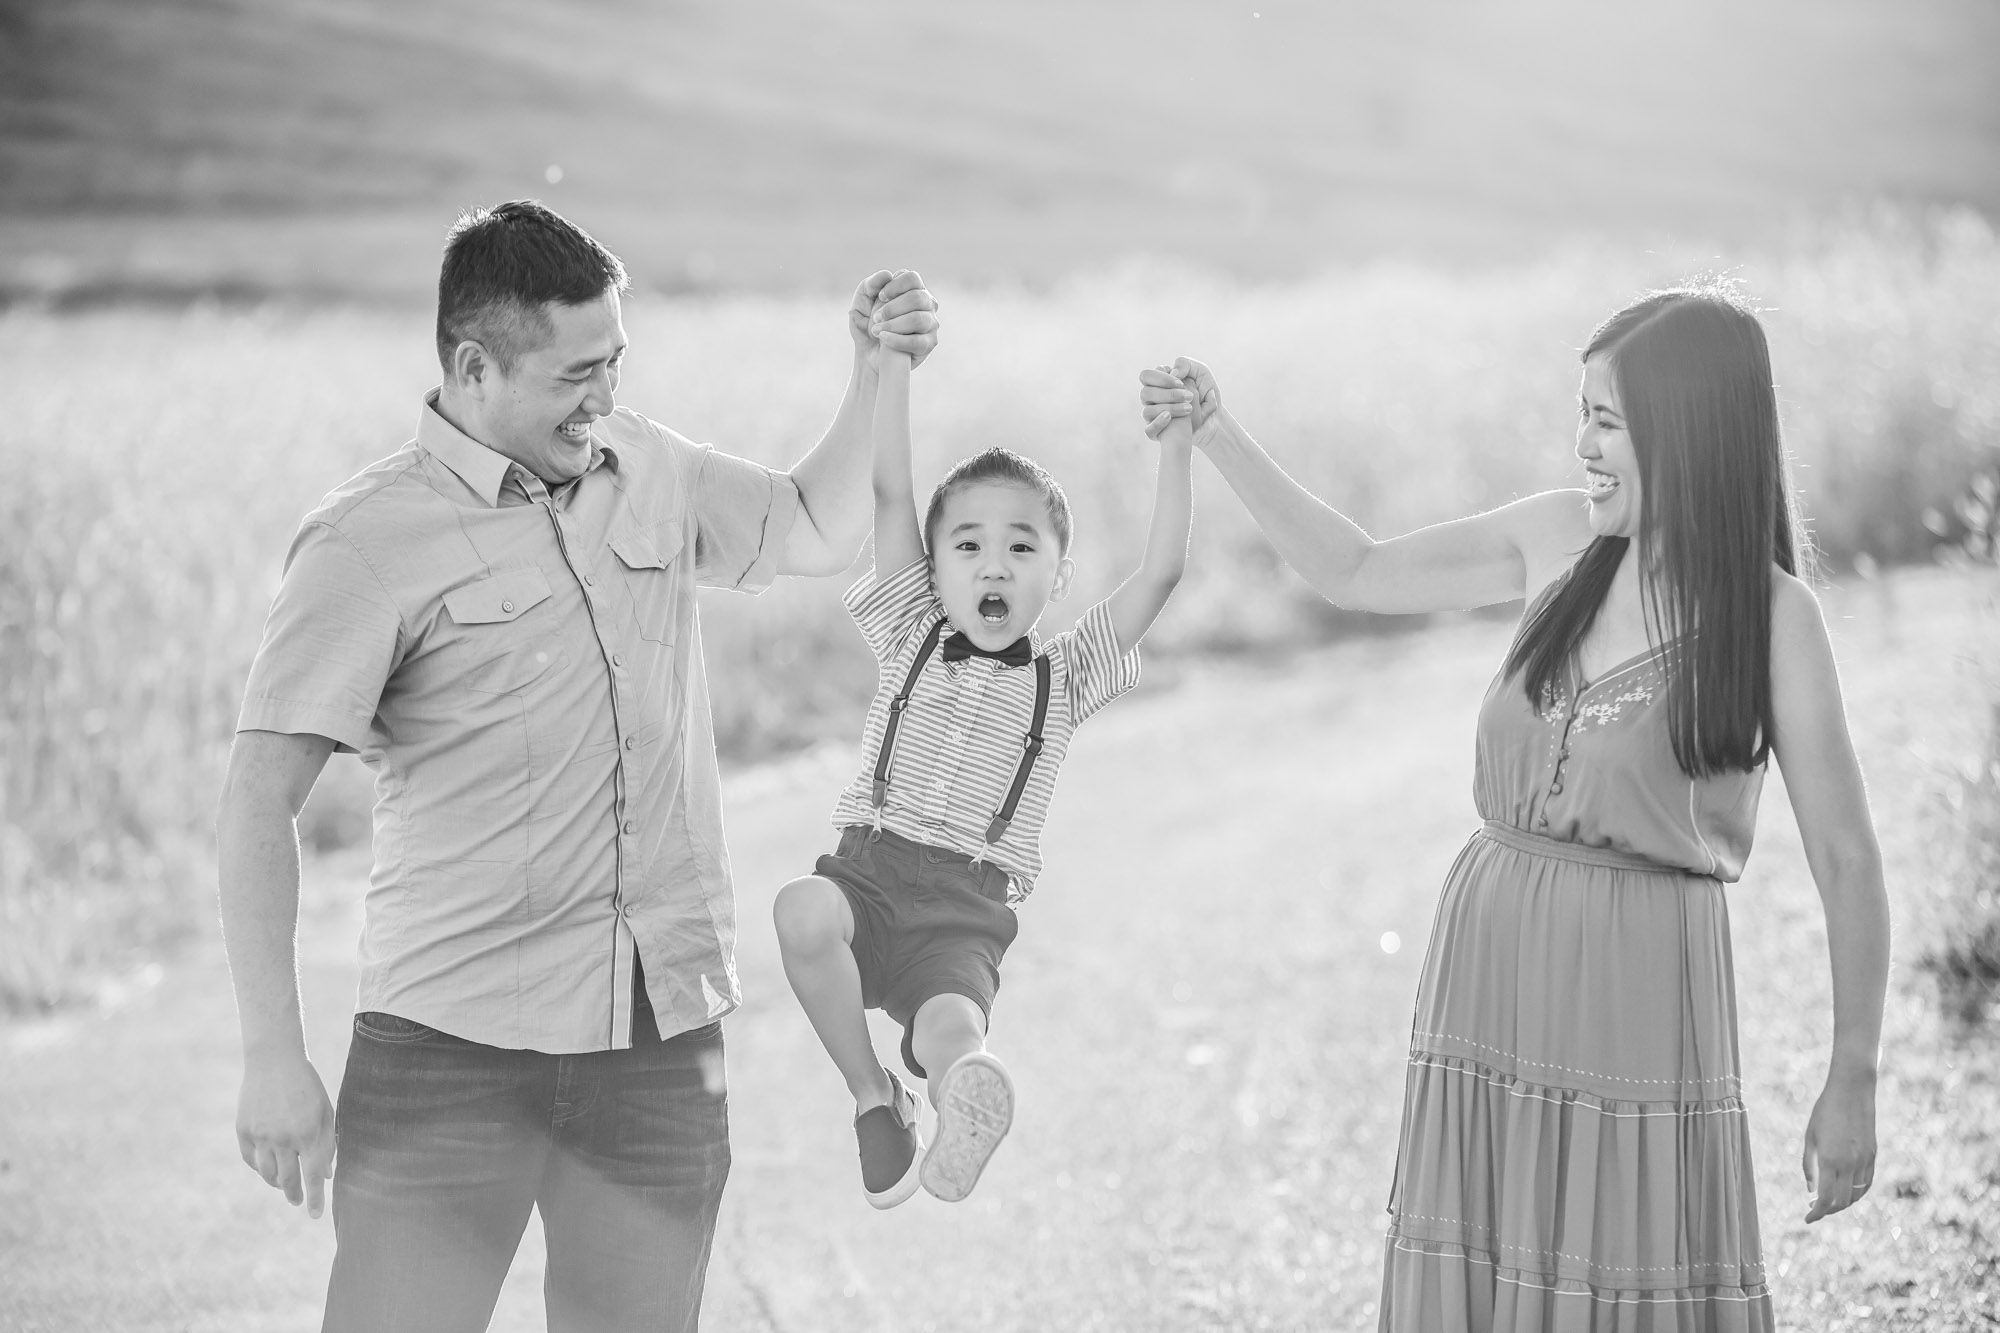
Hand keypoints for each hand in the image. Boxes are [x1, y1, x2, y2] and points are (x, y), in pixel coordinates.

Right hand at [237, 1048, 336, 1218]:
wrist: (273, 1061)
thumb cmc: (307, 1086)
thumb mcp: (325, 1111)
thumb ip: (328, 1144)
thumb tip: (325, 1176)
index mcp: (309, 1133)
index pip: (312, 1176)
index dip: (314, 1199)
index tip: (314, 1216)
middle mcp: (283, 1138)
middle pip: (288, 1180)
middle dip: (295, 1195)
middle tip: (298, 1201)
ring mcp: (260, 1136)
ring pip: (268, 1174)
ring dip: (278, 1184)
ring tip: (286, 1186)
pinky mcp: (244, 1131)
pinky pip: (252, 1160)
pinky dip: (261, 1168)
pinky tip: (270, 1168)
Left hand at [850, 269, 940, 367]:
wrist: (868, 353)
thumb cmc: (867, 324)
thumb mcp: (861, 301)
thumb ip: (870, 285)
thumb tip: (887, 275)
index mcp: (912, 289)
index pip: (913, 278)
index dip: (895, 286)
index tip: (880, 297)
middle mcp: (926, 304)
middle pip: (917, 297)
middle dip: (892, 308)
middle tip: (876, 318)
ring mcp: (931, 323)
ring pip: (918, 319)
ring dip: (893, 324)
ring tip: (876, 331)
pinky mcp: (929, 344)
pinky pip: (917, 341)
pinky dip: (897, 340)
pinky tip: (883, 339)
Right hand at [1139, 357, 1223, 444]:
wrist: (1214, 419)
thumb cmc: (1205, 393)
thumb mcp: (1200, 373)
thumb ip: (1186, 365)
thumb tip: (1172, 372)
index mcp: (1158, 383)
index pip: (1146, 376)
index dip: (1161, 378)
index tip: (1181, 383)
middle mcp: (1152, 399)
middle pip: (1145, 393)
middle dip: (1167, 394)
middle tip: (1189, 396)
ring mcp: (1153, 416)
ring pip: (1147, 411)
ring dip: (1169, 408)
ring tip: (1189, 409)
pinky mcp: (1157, 432)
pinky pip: (1149, 430)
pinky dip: (1159, 424)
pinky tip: (1171, 418)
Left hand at [1801, 1068, 1876, 1222]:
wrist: (1852, 1092)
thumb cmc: (1824, 1111)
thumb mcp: (1810, 1137)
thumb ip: (1809, 1165)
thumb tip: (1810, 1191)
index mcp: (1830, 1159)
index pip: (1825, 1199)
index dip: (1816, 1213)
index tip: (1807, 1220)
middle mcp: (1850, 1164)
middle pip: (1841, 1202)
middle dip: (1827, 1211)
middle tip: (1814, 1210)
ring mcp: (1865, 1161)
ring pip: (1856, 1196)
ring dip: (1842, 1204)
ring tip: (1827, 1202)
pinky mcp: (1873, 1156)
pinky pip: (1866, 1184)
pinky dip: (1856, 1194)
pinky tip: (1845, 1192)